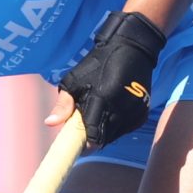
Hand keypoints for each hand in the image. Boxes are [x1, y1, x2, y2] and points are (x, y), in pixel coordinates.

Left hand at [53, 9, 165, 149]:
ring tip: (99, 115)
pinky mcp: (143, 113)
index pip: (93, 136)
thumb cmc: (97, 62)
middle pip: (105, 139)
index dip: (85, 144)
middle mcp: (121, 109)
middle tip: (85, 126)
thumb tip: (49, 123)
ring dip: (105, 132)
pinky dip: (117, 127)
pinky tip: (112, 113)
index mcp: (102, 100)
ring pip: (116, 135)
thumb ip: (63, 105)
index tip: (77, 142)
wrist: (132, 48)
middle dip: (94, 137)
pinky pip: (126, 129)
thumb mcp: (74, 80)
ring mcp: (134, 112)